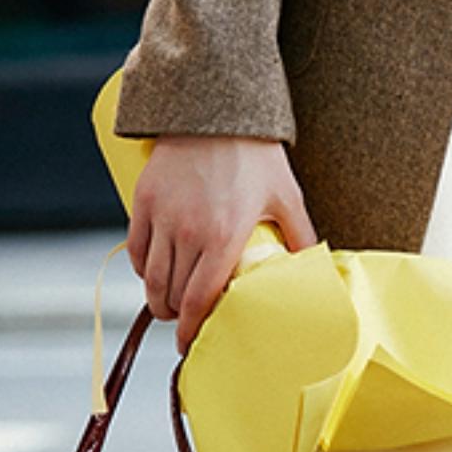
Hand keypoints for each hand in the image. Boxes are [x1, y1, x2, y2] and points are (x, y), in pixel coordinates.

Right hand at [126, 135, 317, 352]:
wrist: (215, 107)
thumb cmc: (255, 153)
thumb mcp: (287, 197)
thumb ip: (301, 237)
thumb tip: (316, 268)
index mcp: (224, 238)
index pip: (200, 299)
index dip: (192, 330)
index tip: (191, 344)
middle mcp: (189, 232)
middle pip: (172, 295)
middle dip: (176, 319)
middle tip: (185, 326)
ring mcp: (163, 216)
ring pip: (150, 277)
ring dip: (158, 300)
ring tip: (169, 307)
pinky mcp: (144, 200)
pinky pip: (136, 248)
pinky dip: (142, 270)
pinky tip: (153, 276)